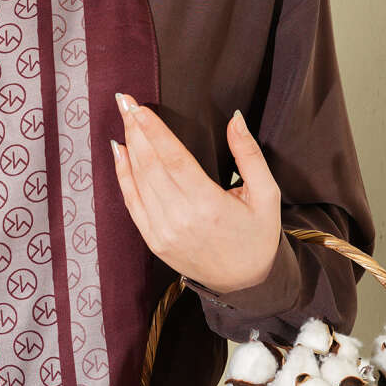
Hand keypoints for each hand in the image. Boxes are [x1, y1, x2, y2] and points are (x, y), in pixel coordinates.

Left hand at [110, 94, 281, 294]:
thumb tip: (234, 118)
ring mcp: (163, 232)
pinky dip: (122, 175)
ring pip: (138, 181)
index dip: (153, 130)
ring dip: (128, 147)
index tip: (138, 107)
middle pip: (150, 165)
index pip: (173, 159)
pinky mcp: (153, 240)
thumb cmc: (258, 236)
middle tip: (124, 101)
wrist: (245, 284)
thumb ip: (249, 155)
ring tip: (124, 119)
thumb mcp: (266, 195)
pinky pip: (132, 202)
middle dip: (135, 130)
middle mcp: (180, 218)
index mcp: (209, 205)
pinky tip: (119, 151)